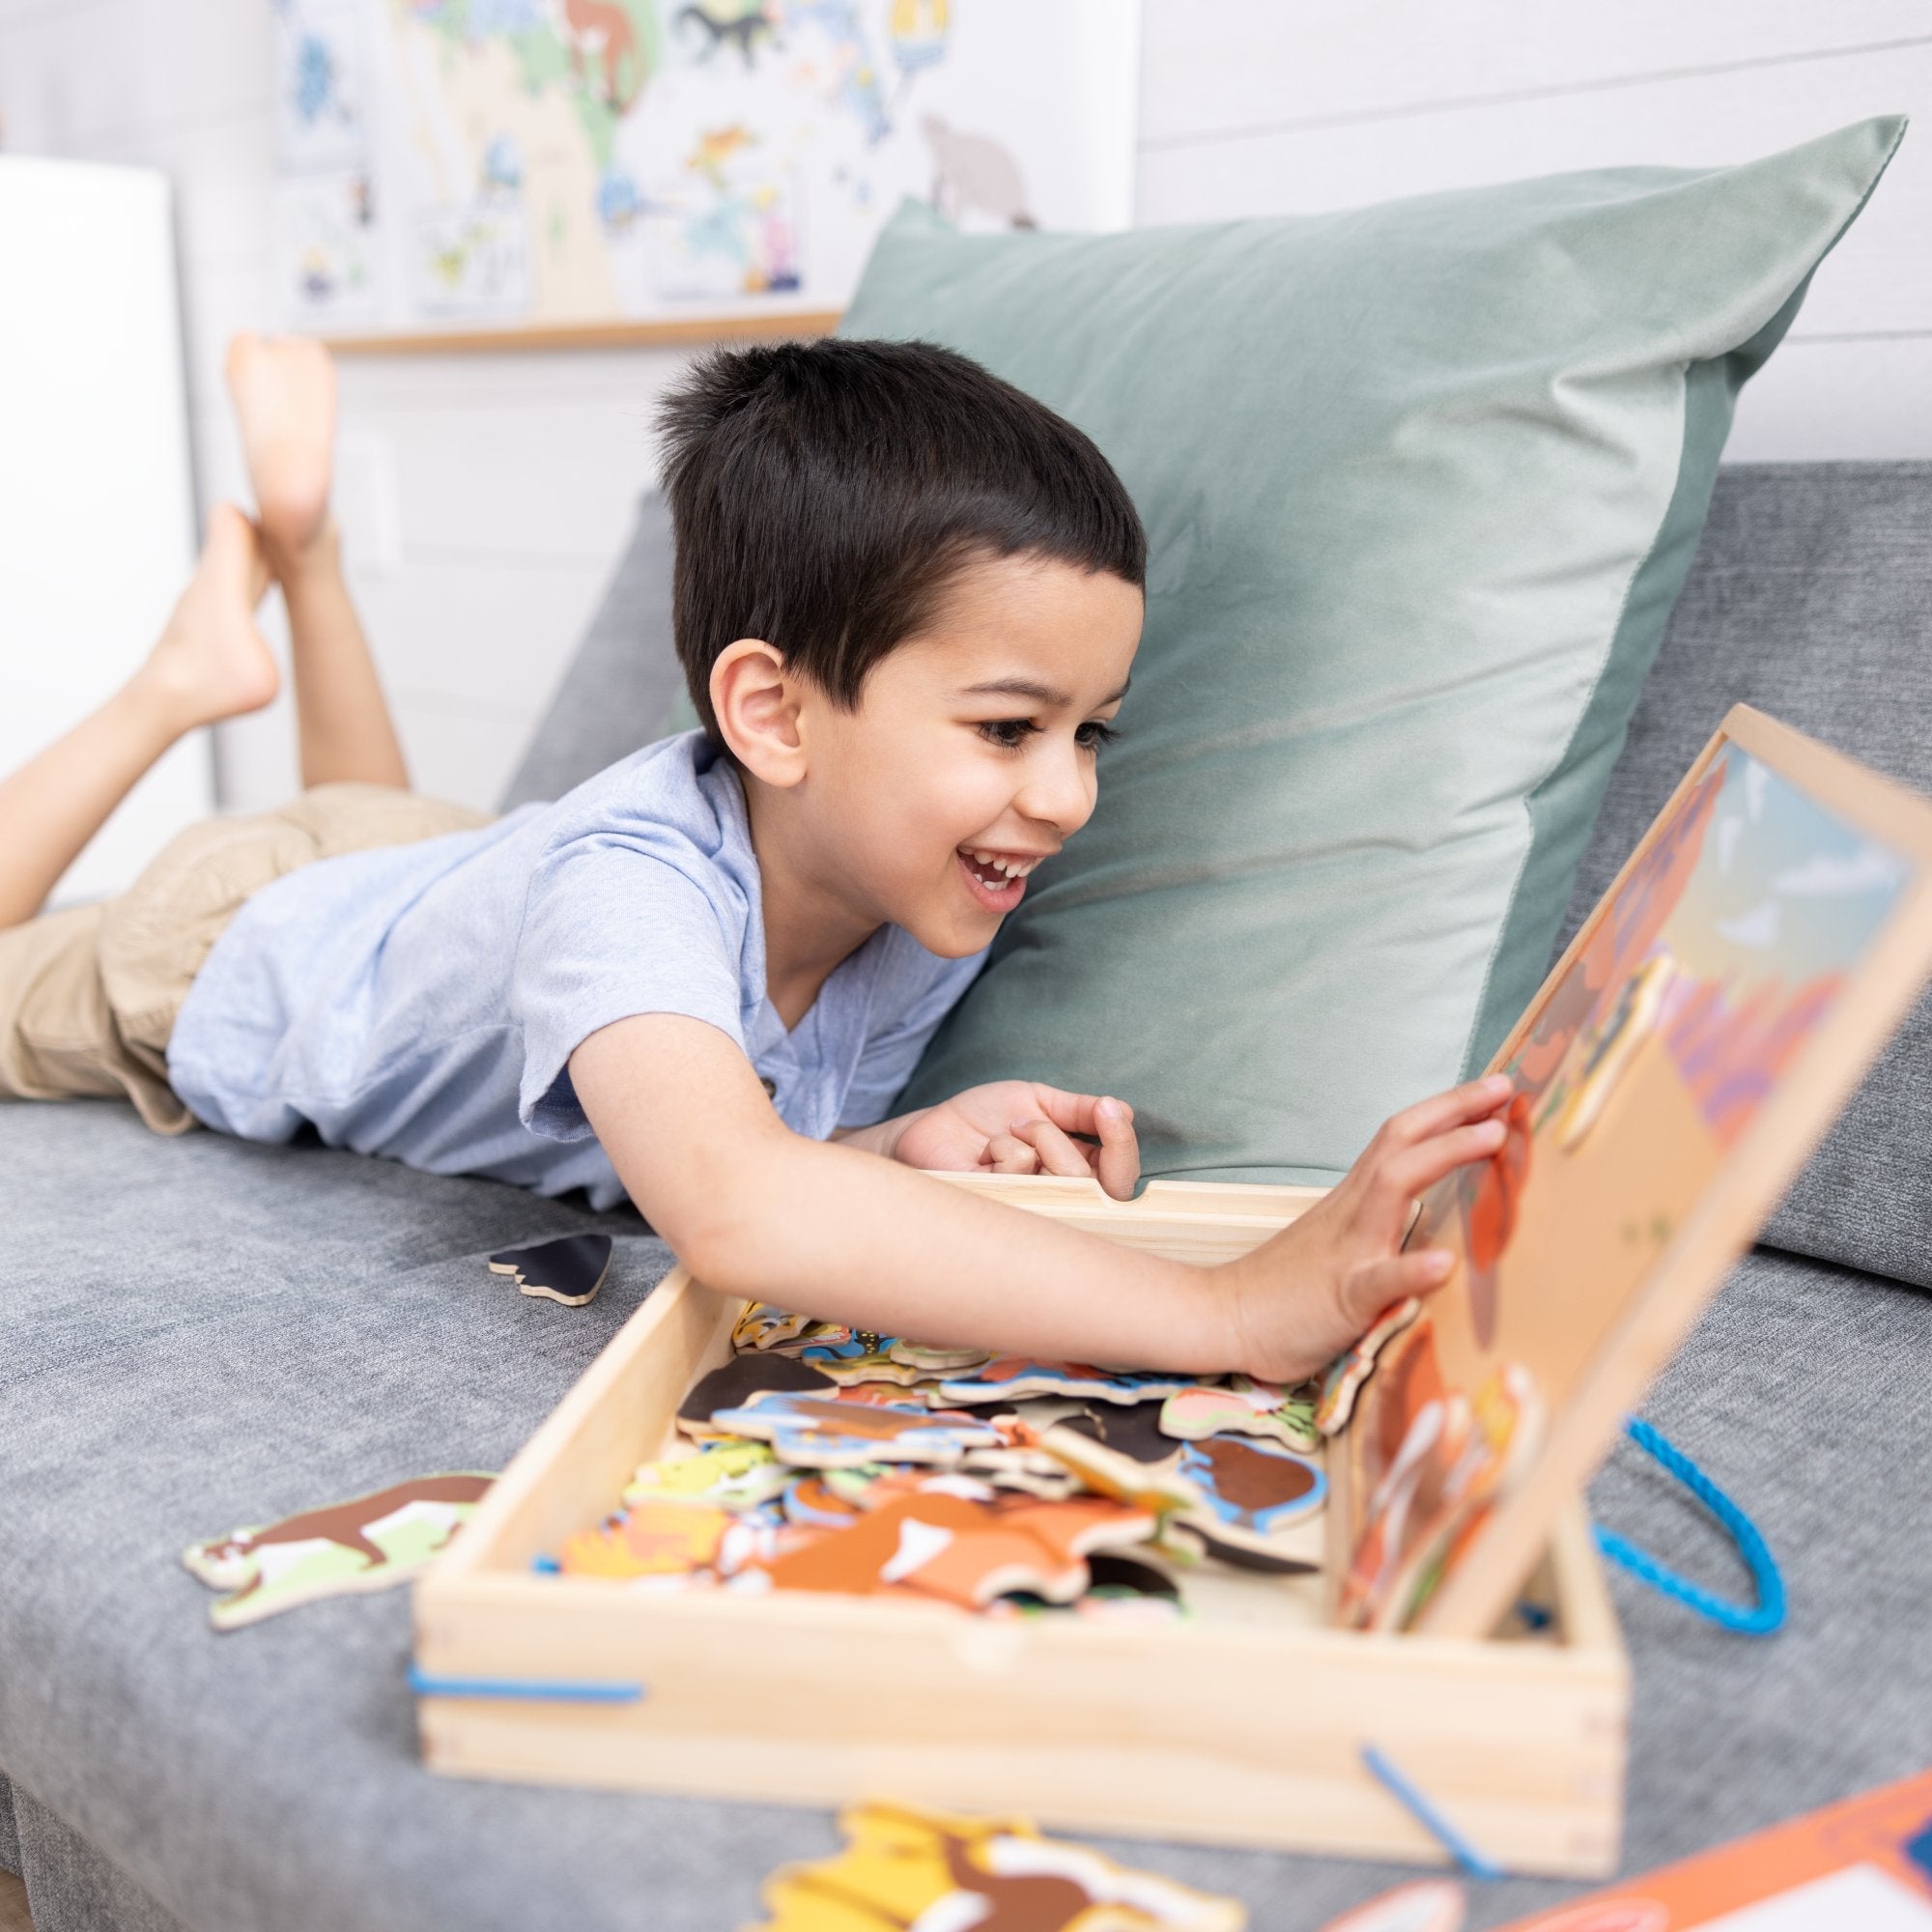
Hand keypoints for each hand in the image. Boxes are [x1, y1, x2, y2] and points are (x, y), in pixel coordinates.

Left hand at [886, 1081, 1140, 1201]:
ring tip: (1004, 1133)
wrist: (933, 1127)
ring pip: (1064, 1175)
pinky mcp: (1005, 1212)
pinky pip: (1022, 1171)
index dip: (1123, 1145)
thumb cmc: (985, 1120)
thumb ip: (1079, 1109)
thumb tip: (1122, 1110)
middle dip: (1059, 1135)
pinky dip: (1003, 1147)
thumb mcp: (1037, 1102)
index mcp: (1078, 1172)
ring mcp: (1034, 1210)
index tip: (1111, 1111)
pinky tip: (982, 1155)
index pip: (1121, 1175)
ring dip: (1033, 1135)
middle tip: (1023, 1120)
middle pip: (1096, 1180)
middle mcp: (1061, 1199)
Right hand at [1219, 1073, 1513, 1382]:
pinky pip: (1378, 1280)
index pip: (1402, 1137)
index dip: (1447, 1108)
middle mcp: (1353, 1211)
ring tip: (1494, 1137)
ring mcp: (1348, 1250)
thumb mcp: (1338, 1243)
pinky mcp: (1342, 1298)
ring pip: (1394, 1187)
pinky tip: (1444, 1263)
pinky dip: (1410, 1268)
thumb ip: (1379, 1224)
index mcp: (1354, 1199)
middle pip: (1401, 1140)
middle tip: (1505, 1086)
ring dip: (1445, 1154)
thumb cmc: (1287, 1287)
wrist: (1225, 1316)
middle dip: (1455, 1109)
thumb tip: (1433, 1225)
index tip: (1493, 1088)